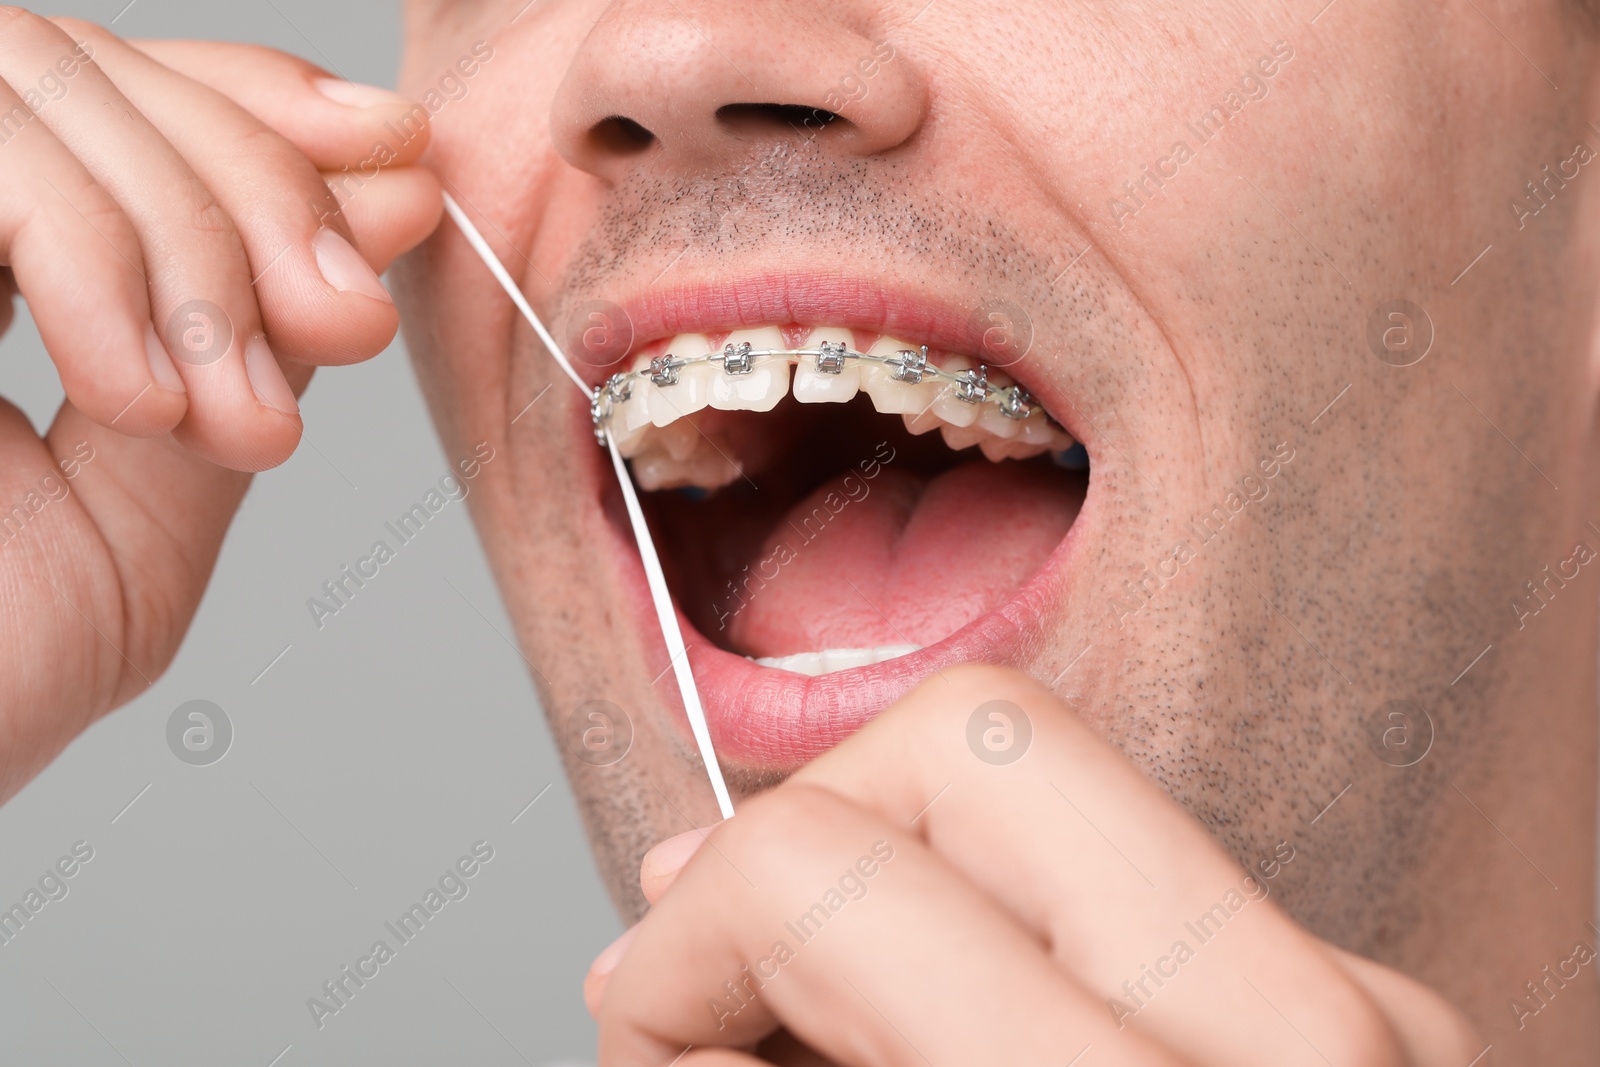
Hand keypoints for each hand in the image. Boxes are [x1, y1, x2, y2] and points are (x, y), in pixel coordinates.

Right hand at [0, 11, 440, 800]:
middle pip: (105, 73)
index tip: (408, 167)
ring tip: (237, 414)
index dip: (272, 111)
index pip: (135, 104)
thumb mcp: (147, 516)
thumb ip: (251, 357)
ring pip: (46, 80)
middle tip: (352, 321)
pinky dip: (88, 259)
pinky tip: (139, 396)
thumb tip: (387, 203)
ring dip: (192, 247)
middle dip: (263, 190)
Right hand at [585, 665, 1478, 1065]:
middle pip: (975, 744)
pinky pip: (1126, 876)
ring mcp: (1365, 1015)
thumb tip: (660, 965)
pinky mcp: (1379, 1014)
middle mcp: (1297, 1036)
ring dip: (892, 874)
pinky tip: (943, 1029)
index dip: (688, 946)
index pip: (836, 877)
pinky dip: (994, 927)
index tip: (652, 1021)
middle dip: (803, 837)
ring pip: (1056, 780)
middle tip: (729, 977)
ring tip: (827, 1014)